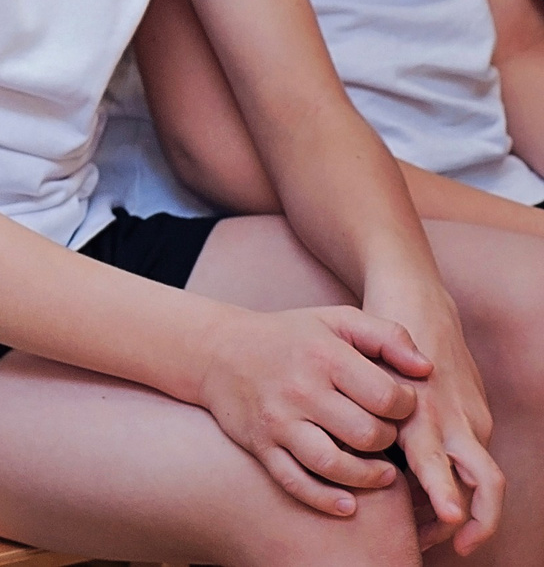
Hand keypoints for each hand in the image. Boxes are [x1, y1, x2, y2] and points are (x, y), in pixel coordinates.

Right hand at [194, 305, 427, 516]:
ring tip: (382, 473)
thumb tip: (427, 369)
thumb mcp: (337, 321)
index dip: (406, 407)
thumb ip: (387, 336)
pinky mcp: (261, 446)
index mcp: (324, 356)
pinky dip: (325, 499)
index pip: (386, 397)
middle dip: (388, 440)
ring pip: (334, 464)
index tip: (399, 406)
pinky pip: (296, 482)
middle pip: (367, 434)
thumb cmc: (288, 337)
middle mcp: (300, 389)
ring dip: (368, 477)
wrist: (218, 350)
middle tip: (385, 433)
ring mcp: (278, 421)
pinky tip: (348, 504)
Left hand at [362, 288, 501, 555]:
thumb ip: (361, 414)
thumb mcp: (363, 370)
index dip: (447, 500)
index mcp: (427, 413)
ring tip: (431, 532)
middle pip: (483, 484)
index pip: (446, 468)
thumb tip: (355, 455)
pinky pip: (473, 457)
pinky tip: (430, 496)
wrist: (415, 296)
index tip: (446, 523)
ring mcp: (471, 417)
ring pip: (481, 478)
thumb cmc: (376, 339)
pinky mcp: (476, 412)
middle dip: (474, 520)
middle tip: (453, 545)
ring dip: (461, 508)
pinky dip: (455, 480)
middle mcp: (457, 420)